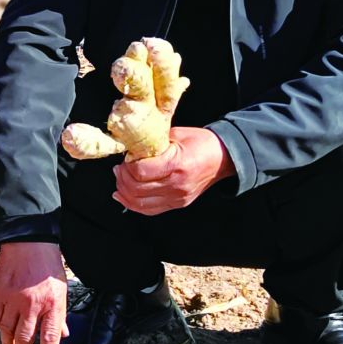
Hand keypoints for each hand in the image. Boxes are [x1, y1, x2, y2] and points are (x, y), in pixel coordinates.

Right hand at [0, 240, 68, 343]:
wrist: (29, 242)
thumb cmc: (48, 266)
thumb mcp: (61, 290)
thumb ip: (60, 315)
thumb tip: (62, 335)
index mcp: (53, 304)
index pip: (50, 339)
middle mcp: (33, 305)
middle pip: (25, 338)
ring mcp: (14, 299)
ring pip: (8, 330)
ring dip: (9, 342)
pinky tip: (2, 329)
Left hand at [112, 126, 232, 214]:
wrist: (223, 158)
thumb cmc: (200, 142)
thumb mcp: (176, 134)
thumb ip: (152, 142)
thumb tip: (130, 147)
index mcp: (176, 165)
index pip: (140, 171)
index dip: (127, 164)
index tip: (126, 156)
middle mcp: (176, 185)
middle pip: (136, 189)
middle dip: (122, 178)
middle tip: (119, 167)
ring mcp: (177, 198)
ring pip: (139, 203)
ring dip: (124, 191)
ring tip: (120, 178)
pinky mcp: (177, 204)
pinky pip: (149, 209)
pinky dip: (132, 203)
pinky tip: (123, 194)